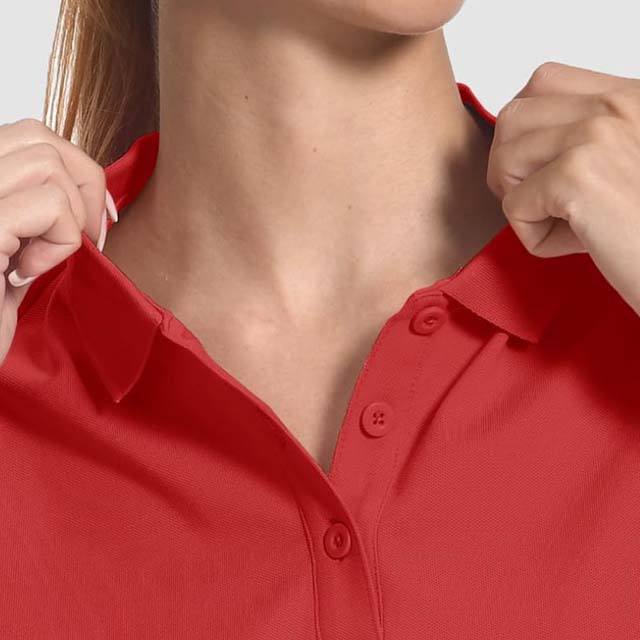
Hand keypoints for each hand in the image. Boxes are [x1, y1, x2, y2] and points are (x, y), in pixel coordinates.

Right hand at [0, 117, 116, 364]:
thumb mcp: (9, 258)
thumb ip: (33, 222)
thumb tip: (85, 201)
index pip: (28, 134)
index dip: (75, 169)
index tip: (96, 220)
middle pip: (38, 135)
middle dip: (84, 182)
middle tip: (90, 236)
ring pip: (47, 164)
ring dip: (68, 217)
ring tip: (40, 261)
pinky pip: (49, 206)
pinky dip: (59, 243)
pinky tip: (23, 276)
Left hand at [486, 61, 639, 315]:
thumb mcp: (627, 161)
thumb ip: (586, 139)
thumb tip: (517, 144)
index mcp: (628, 97)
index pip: (542, 82)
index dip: (524, 131)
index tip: (543, 169)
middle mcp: (615, 105)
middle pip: (512, 117)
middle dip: (508, 166)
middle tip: (542, 202)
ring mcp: (596, 136)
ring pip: (504, 159)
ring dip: (520, 201)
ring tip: (566, 223)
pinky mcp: (578, 177)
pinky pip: (513, 206)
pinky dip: (534, 236)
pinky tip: (580, 244)